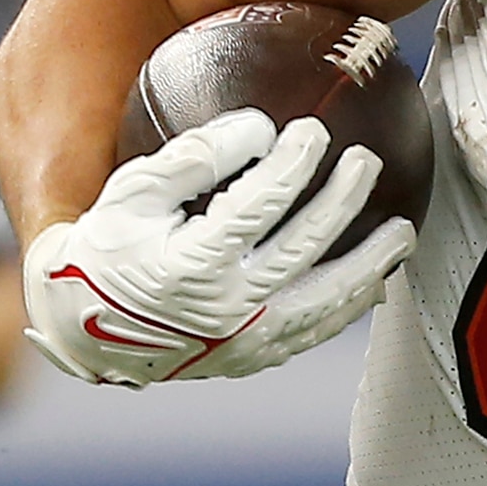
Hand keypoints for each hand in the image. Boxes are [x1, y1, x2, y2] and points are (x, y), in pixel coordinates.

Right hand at [22, 109, 410, 386]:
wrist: (85, 328)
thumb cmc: (109, 247)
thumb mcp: (132, 193)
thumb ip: (194, 156)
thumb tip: (260, 126)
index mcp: (193, 266)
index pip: (257, 207)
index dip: (291, 166)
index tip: (313, 131)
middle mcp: (227, 310)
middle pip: (302, 249)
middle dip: (340, 202)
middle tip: (366, 162)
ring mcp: (245, 342)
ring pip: (323, 303)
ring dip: (367, 264)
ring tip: (402, 231)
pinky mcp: (252, 359)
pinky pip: (312, 333)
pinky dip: (345, 308)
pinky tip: (373, 283)